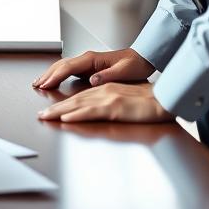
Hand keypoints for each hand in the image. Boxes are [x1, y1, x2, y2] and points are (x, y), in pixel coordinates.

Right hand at [33, 47, 154, 88]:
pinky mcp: (88, 67)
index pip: (68, 67)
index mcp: (92, 59)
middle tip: (36, 85)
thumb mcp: (124, 71)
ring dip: (50, 74)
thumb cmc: (135, 64)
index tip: (45, 84)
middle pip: (61, 65)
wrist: (143, 57)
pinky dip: (57, 74)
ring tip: (39, 83)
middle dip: (47, 75)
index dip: (55, 76)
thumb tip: (92, 80)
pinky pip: (68, 70)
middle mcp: (87, 59)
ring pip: (62, 66)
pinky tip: (53, 80)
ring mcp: (86, 62)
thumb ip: (108, 76)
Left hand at [37, 82, 172, 123]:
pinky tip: (66, 119)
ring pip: (78, 105)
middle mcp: (104, 91)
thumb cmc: (151, 102)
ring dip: (59, 111)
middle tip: (40, 114)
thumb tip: (98, 110)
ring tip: (45, 116)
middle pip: (74, 100)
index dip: (63, 103)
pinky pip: (91, 112)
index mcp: (106, 89)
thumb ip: (110, 102)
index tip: (50, 110)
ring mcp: (108, 99)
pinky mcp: (115, 108)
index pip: (80, 96)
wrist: (167, 99)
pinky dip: (76, 115)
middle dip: (55, 107)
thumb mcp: (126, 99)